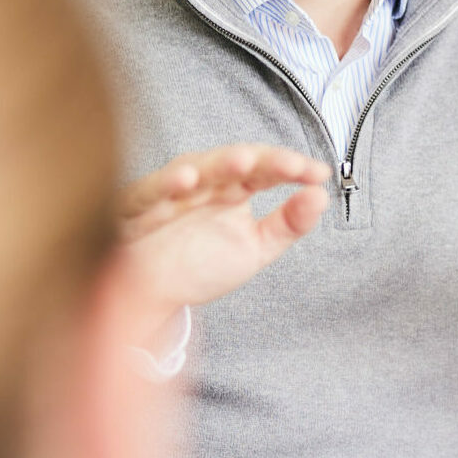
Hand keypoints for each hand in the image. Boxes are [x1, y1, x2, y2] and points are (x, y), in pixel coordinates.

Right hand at [116, 145, 330, 309]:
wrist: (148, 297)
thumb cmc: (197, 265)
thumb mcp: (254, 248)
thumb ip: (288, 224)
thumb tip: (321, 196)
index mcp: (231, 190)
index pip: (265, 170)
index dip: (290, 167)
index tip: (318, 174)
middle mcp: (203, 185)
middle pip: (235, 162)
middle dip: (263, 161)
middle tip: (291, 165)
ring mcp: (170, 194)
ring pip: (195, 169)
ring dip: (219, 164)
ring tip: (244, 162)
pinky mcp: (136, 209)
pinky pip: (150, 192)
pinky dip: (165, 184)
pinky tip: (185, 180)